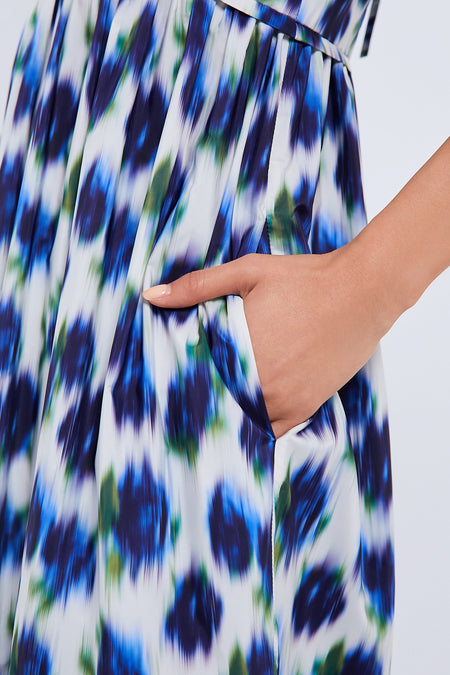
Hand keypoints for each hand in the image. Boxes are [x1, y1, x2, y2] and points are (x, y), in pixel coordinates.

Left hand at [142, 246, 395, 437]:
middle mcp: (257, 382)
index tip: (175, 386)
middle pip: (219, 402)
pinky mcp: (305, 407)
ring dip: (234, 411)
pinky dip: (261, 424)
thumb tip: (150, 295)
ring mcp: (282, 399)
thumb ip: (197, 286)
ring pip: (244, 417)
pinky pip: (273, 430)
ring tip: (223, 405)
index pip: (195, 379)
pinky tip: (254, 414)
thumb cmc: (304, 279)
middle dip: (208, 397)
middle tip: (196, 397)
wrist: (361, 292)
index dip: (183, 383)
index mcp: (235, 350)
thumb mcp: (246, 272)